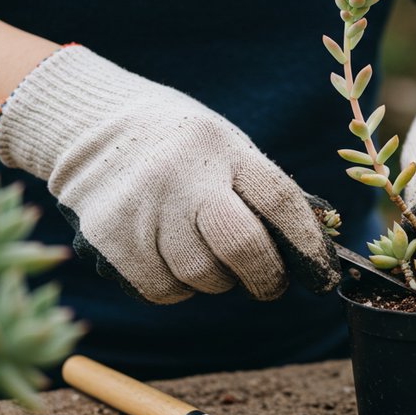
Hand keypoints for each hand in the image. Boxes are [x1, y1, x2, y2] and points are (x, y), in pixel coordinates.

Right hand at [0, 46, 338, 302]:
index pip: (280, 201)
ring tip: (206, 257)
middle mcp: (184, 174)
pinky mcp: (110, 235)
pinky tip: (171, 261)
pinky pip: (162, 289)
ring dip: (215, 281)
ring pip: (201, 276)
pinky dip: (176, 287)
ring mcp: (144, 205)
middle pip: (241, 245)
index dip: (309, 245)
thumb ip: (261, 193)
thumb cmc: (181, 148)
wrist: (93, 126)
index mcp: (224, 148)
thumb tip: (310, 252)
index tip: (322, 275)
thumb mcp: (226, 148)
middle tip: (269, 284)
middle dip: (265, 277)